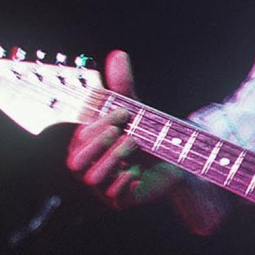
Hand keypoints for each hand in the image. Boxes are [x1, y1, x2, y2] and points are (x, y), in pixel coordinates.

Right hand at [66, 50, 182, 209]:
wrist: (178, 159)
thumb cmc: (149, 134)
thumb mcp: (136, 109)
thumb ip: (123, 86)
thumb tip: (117, 54)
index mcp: (89, 147)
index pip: (79, 138)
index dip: (98, 124)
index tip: (124, 111)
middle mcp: (92, 168)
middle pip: (75, 162)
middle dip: (98, 142)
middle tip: (122, 129)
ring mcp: (105, 186)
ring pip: (92, 178)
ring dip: (112, 157)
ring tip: (134, 142)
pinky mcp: (123, 200)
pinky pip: (112, 196)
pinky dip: (122, 181)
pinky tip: (136, 171)